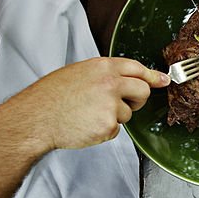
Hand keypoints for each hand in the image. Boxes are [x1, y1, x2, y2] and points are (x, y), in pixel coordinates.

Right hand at [8, 57, 169, 152]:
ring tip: (88, 114)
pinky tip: (86, 124)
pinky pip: (117, 129)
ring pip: (128, 113)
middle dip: (137, 100)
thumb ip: (104, 74)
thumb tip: (127, 78)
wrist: (35, 119)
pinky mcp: (109, 125)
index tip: (163, 81)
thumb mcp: (77, 73)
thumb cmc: (51, 98)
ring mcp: (111, 104)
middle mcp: (110, 83)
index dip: (152, 76)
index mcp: (102, 67)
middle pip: (143, 91)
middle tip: (121, 105)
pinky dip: (105, 130)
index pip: (137, 68)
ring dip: (114, 117)